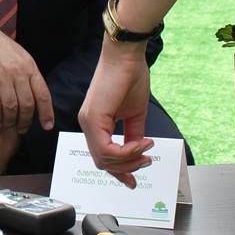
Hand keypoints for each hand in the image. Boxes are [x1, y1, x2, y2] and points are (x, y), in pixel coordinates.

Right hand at [0, 19, 53, 132]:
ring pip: (11, 108)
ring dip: (9, 121)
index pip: (43, 94)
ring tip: (7, 125)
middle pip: (27, 105)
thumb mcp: (19, 56)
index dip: (46, 113)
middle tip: (21, 128)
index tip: (47, 125)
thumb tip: (36, 95)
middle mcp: (18, 72)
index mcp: (29, 66)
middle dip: (25, 121)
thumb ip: (28, 74)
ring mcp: (1, 77)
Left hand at [77, 39, 153, 187]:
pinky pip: (107, 149)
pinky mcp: (93, 118)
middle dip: (126, 168)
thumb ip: (133, 135)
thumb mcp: (134, 114)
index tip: (135, 178)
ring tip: (146, 148)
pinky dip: (127, 151)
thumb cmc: (129, 77)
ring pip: (104, 159)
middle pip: (102, 162)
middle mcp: (87, 124)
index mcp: (95, 123)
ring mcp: (88, 121)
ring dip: (129, 159)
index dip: (119, 171)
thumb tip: (138, 152)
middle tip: (146, 162)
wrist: (127, 56)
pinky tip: (142, 143)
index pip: (102, 156)